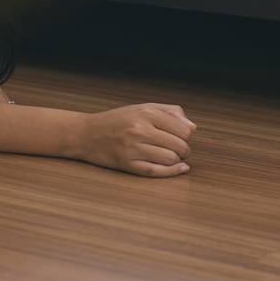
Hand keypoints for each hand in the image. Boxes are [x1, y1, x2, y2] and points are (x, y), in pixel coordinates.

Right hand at [75, 103, 194, 176]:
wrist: (86, 133)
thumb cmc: (117, 120)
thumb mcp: (142, 108)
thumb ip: (170, 112)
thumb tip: (193, 127)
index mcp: (147, 113)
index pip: (184, 130)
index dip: (187, 136)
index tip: (180, 137)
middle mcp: (140, 129)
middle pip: (180, 146)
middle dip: (183, 150)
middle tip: (176, 149)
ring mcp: (133, 148)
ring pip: (170, 159)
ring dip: (175, 160)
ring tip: (169, 156)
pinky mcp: (127, 164)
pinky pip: (156, 171)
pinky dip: (171, 172)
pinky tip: (179, 169)